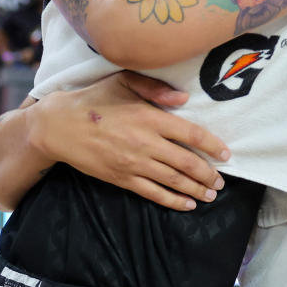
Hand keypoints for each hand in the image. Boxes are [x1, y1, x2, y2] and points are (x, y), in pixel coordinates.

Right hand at [31, 71, 230, 210]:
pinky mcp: (122, 178)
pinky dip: (172, 201)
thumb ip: (155, 88)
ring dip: (196, 190)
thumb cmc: (94, 99)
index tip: (226, 155)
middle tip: (221, 181)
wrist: (59, 126)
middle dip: (208, 174)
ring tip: (211, 195)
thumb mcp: (124, 81)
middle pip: (187, 163)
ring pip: (173, 181)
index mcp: (150, 118)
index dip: (213, 146)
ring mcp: (134, 164)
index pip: (192, 135)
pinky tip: (187, 205)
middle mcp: (146, 143)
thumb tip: (184, 99)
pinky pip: (153, 193)